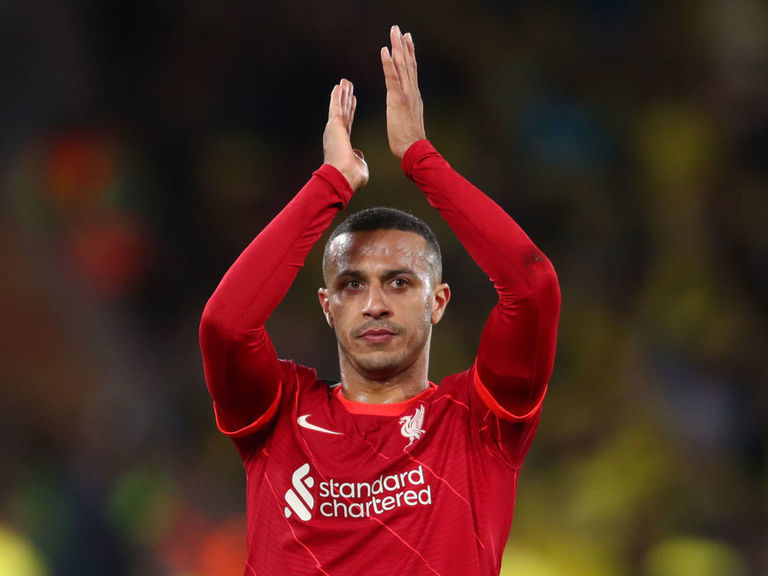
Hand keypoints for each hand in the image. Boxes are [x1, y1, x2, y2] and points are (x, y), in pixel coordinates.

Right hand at [323, 78, 368, 190]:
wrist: (343, 176)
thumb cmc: (351, 176)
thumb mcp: (359, 165)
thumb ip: (359, 158)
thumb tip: (358, 155)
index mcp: (342, 142)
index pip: (348, 121)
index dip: (350, 110)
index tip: (353, 99)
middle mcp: (336, 134)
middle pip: (343, 111)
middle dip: (346, 98)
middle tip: (347, 86)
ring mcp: (334, 129)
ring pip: (339, 107)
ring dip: (342, 94)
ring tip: (344, 82)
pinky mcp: (334, 125)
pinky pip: (335, 107)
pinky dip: (337, 97)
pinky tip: (338, 87)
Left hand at [381, 25, 425, 158]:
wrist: (414, 149)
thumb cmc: (410, 142)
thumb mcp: (408, 121)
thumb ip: (407, 111)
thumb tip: (404, 110)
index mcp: (414, 96)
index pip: (411, 71)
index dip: (409, 54)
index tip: (407, 40)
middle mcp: (412, 91)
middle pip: (408, 63)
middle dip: (403, 45)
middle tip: (399, 29)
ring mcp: (406, 94)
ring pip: (402, 66)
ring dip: (397, 46)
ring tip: (394, 31)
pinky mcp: (397, 99)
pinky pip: (392, 77)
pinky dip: (388, 62)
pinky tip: (385, 49)